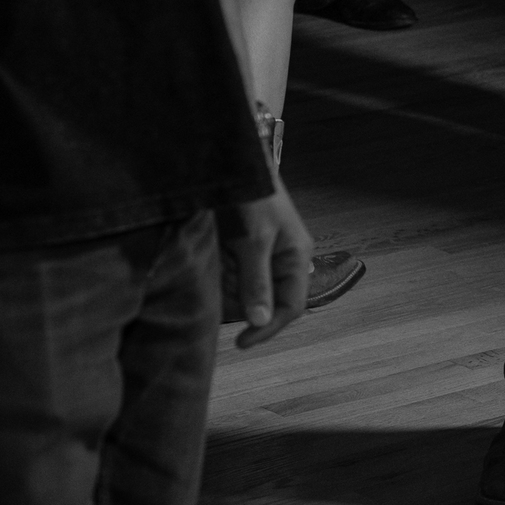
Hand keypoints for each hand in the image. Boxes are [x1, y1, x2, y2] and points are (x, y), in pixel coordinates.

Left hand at [219, 186, 312, 346]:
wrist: (231, 162)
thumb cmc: (251, 197)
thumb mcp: (252, 242)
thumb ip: (256, 283)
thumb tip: (260, 320)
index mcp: (296, 258)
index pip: (290, 307)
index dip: (268, 328)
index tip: (241, 343)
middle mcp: (283, 260)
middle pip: (266, 301)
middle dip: (240, 305)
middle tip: (215, 300)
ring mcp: (263, 254)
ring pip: (245, 290)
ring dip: (226, 289)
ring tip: (209, 275)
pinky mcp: (243, 248)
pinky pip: (233, 275)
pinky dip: (219, 276)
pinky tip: (208, 265)